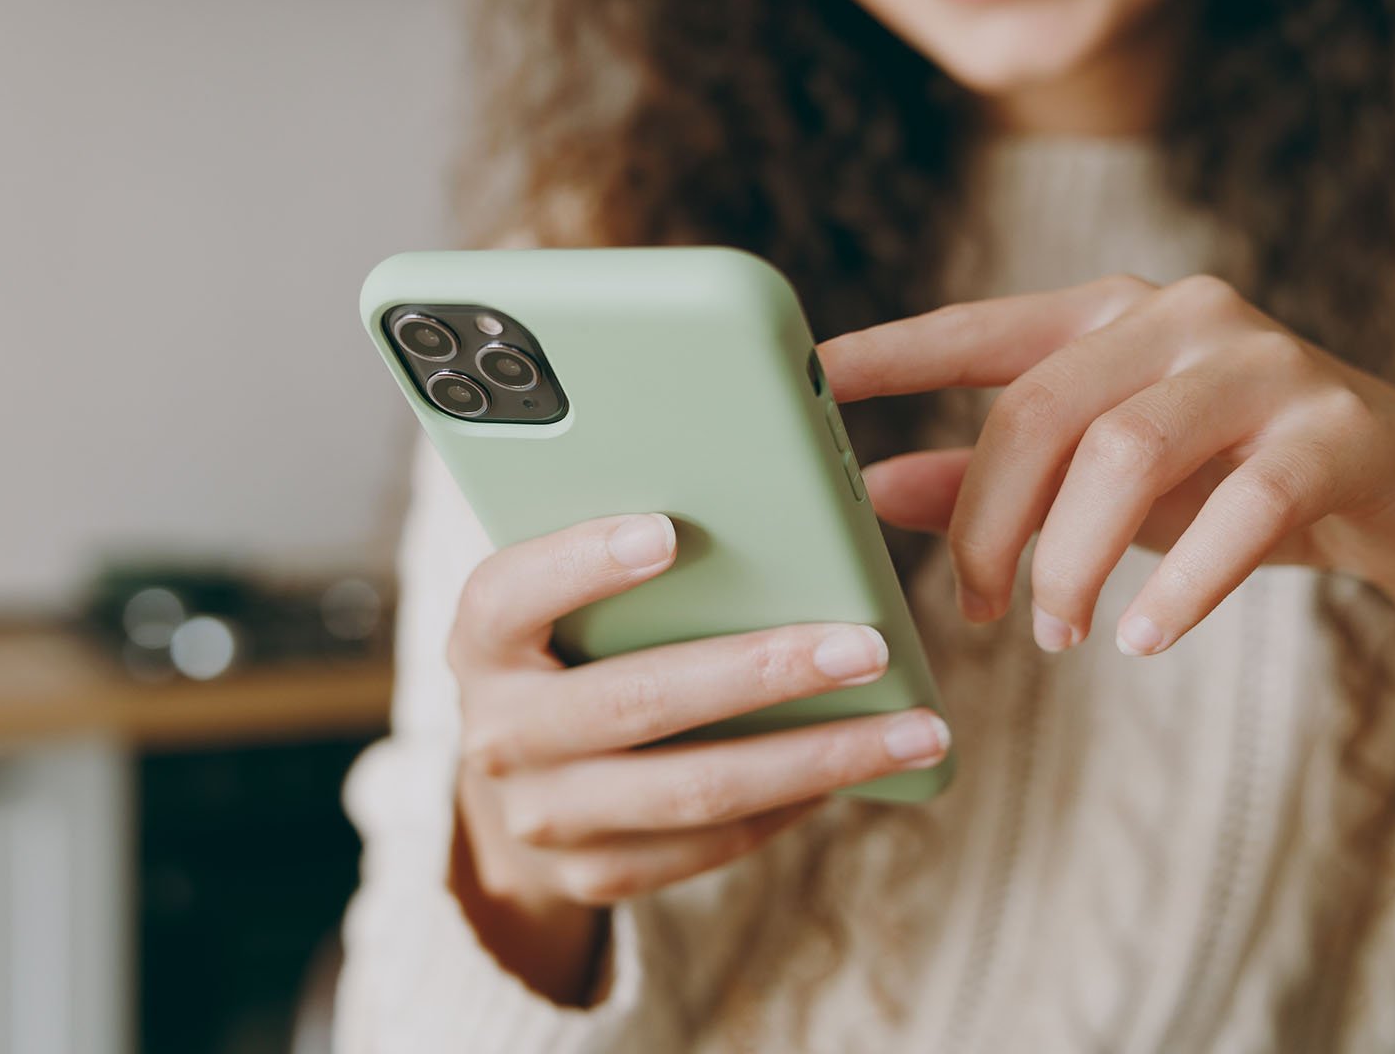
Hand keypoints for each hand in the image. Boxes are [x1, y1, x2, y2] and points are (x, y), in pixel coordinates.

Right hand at [446, 512, 950, 1000]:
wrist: (520, 781)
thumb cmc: (570, 648)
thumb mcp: (564, 600)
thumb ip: (628, 558)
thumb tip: (766, 518)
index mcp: (482, 639)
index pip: (512, 594)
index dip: (582, 563)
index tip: (668, 531)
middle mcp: (499, 733)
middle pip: (635, 701)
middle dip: (760, 671)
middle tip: (863, 646)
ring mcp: (543, 816)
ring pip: (694, 788)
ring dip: (816, 757)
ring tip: (913, 728)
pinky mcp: (593, 876)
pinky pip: (709, 844)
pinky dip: (792, 803)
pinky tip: (857, 768)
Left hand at [820, 274, 1394, 655]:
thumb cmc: (1229, 479)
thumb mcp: (1102, 481)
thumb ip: (996, 479)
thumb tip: (877, 491)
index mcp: (1107, 317)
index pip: (978, 330)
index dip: (892, 355)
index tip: (809, 383)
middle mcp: (1180, 317)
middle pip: (1042, 408)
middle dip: (988, 522)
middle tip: (970, 610)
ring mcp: (1265, 363)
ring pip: (1128, 452)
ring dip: (1074, 560)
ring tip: (1060, 636)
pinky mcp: (1338, 427)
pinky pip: (1244, 506)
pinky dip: (1183, 582)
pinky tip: (1142, 637)